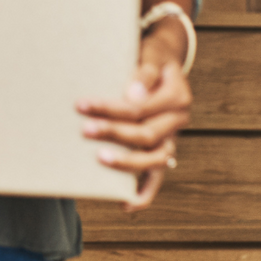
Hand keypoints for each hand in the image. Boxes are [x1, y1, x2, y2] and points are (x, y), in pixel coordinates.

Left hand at [78, 24, 192, 210]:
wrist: (162, 60)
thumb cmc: (148, 58)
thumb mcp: (147, 55)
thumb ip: (142, 73)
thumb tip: (133, 95)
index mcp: (177, 96)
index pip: (140, 108)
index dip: (111, 108)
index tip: (81, 104)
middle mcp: (179, 120)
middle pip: (145, 134)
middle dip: (113, 132)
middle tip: (85, 129)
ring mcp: (172, 138)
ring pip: (154, 159)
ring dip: (126, 163)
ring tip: (99, 158)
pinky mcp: (164, 150)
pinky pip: (158, 177)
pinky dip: (145, 193)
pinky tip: (126, 205)